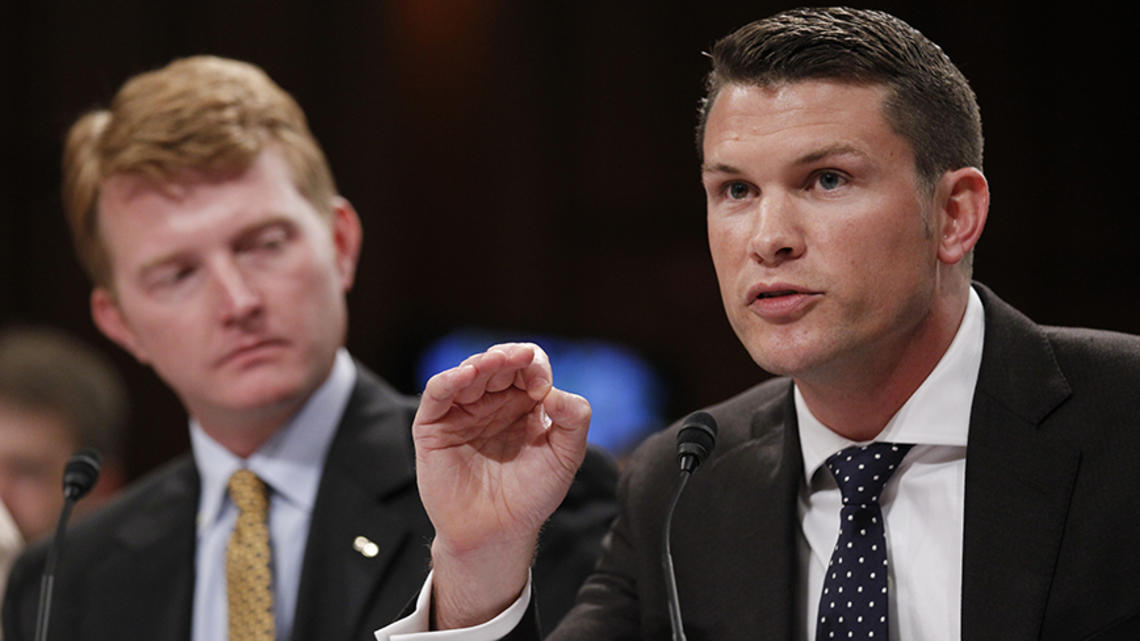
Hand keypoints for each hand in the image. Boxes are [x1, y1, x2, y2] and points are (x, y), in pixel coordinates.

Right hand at [412, 342, 590, 627]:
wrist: (498, 532)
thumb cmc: (532, 494)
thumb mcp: (566, 455)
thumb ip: (574, 419)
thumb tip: (554, 390)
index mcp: (524, 402)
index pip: (528, 366)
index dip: (534, 366)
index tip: (543, 387)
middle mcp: (492, 401)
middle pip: (497, 363)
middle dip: (507, 357)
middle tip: (518, 359)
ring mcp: (462, 411)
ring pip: (468, 372)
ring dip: (481, 363)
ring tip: (493, 363)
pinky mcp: (434, 426)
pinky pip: (437, 393)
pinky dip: (448, 379)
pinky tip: (465, 375)